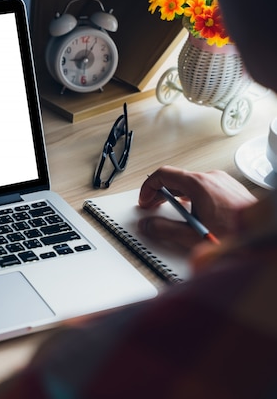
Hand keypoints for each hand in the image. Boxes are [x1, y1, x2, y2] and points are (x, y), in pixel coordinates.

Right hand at [138, 166, 256, 248]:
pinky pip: (203, 187)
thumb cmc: (236, 233)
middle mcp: (211, 178)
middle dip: (160, 193)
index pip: (163, 174)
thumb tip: (148, 225)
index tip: (145, 200)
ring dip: (176, 196)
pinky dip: (191, 196)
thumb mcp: (192, 235)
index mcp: (199, 184)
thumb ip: (164, 229)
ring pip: (190, 183)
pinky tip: (192, 212)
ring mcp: (222, 181)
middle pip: (175, 178)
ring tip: (172, 212)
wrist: (265, 236)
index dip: (148, 187)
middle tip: (152, 207)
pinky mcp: (229, 188)